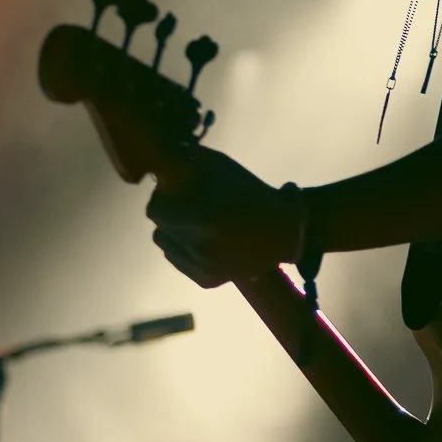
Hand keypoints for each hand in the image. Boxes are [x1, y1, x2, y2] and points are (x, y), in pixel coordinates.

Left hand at [146, 147, 298, 287]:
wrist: (286, 231)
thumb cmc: (253, 193)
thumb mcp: (221, 168)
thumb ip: (187, 162)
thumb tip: (161, 161)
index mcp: (204, 218)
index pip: (156, 210)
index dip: (162, 196)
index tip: (173, 190)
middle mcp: (199, 248)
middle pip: (159, 228)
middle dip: (168, 213)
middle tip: (184, 204)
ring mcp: (203, 268)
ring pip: (166, 246)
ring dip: (174, 232)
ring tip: (194, 223)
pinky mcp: (207, 280)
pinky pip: (179, 261)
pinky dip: (185, 249)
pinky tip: (203, 239)